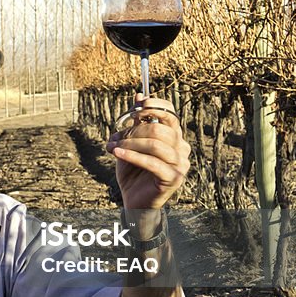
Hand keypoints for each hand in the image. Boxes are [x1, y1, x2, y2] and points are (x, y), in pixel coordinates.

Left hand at [106, 95, 190, 210]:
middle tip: (116, 136)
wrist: (135, 201)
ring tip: (113, 146)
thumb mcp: (131, 144)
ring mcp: (180, 164)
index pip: (171, 114)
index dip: (155, 106)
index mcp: (175, 137)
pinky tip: (117, 153)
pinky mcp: (173, 178)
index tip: (137, 107)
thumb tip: (139, 95)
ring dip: (130, 143)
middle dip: (133, 130)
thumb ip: (136, 122)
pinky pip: (152, 162)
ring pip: (155, 144)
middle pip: (159, 129)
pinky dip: (132, 156)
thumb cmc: (133, 172)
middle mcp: (182, 148)